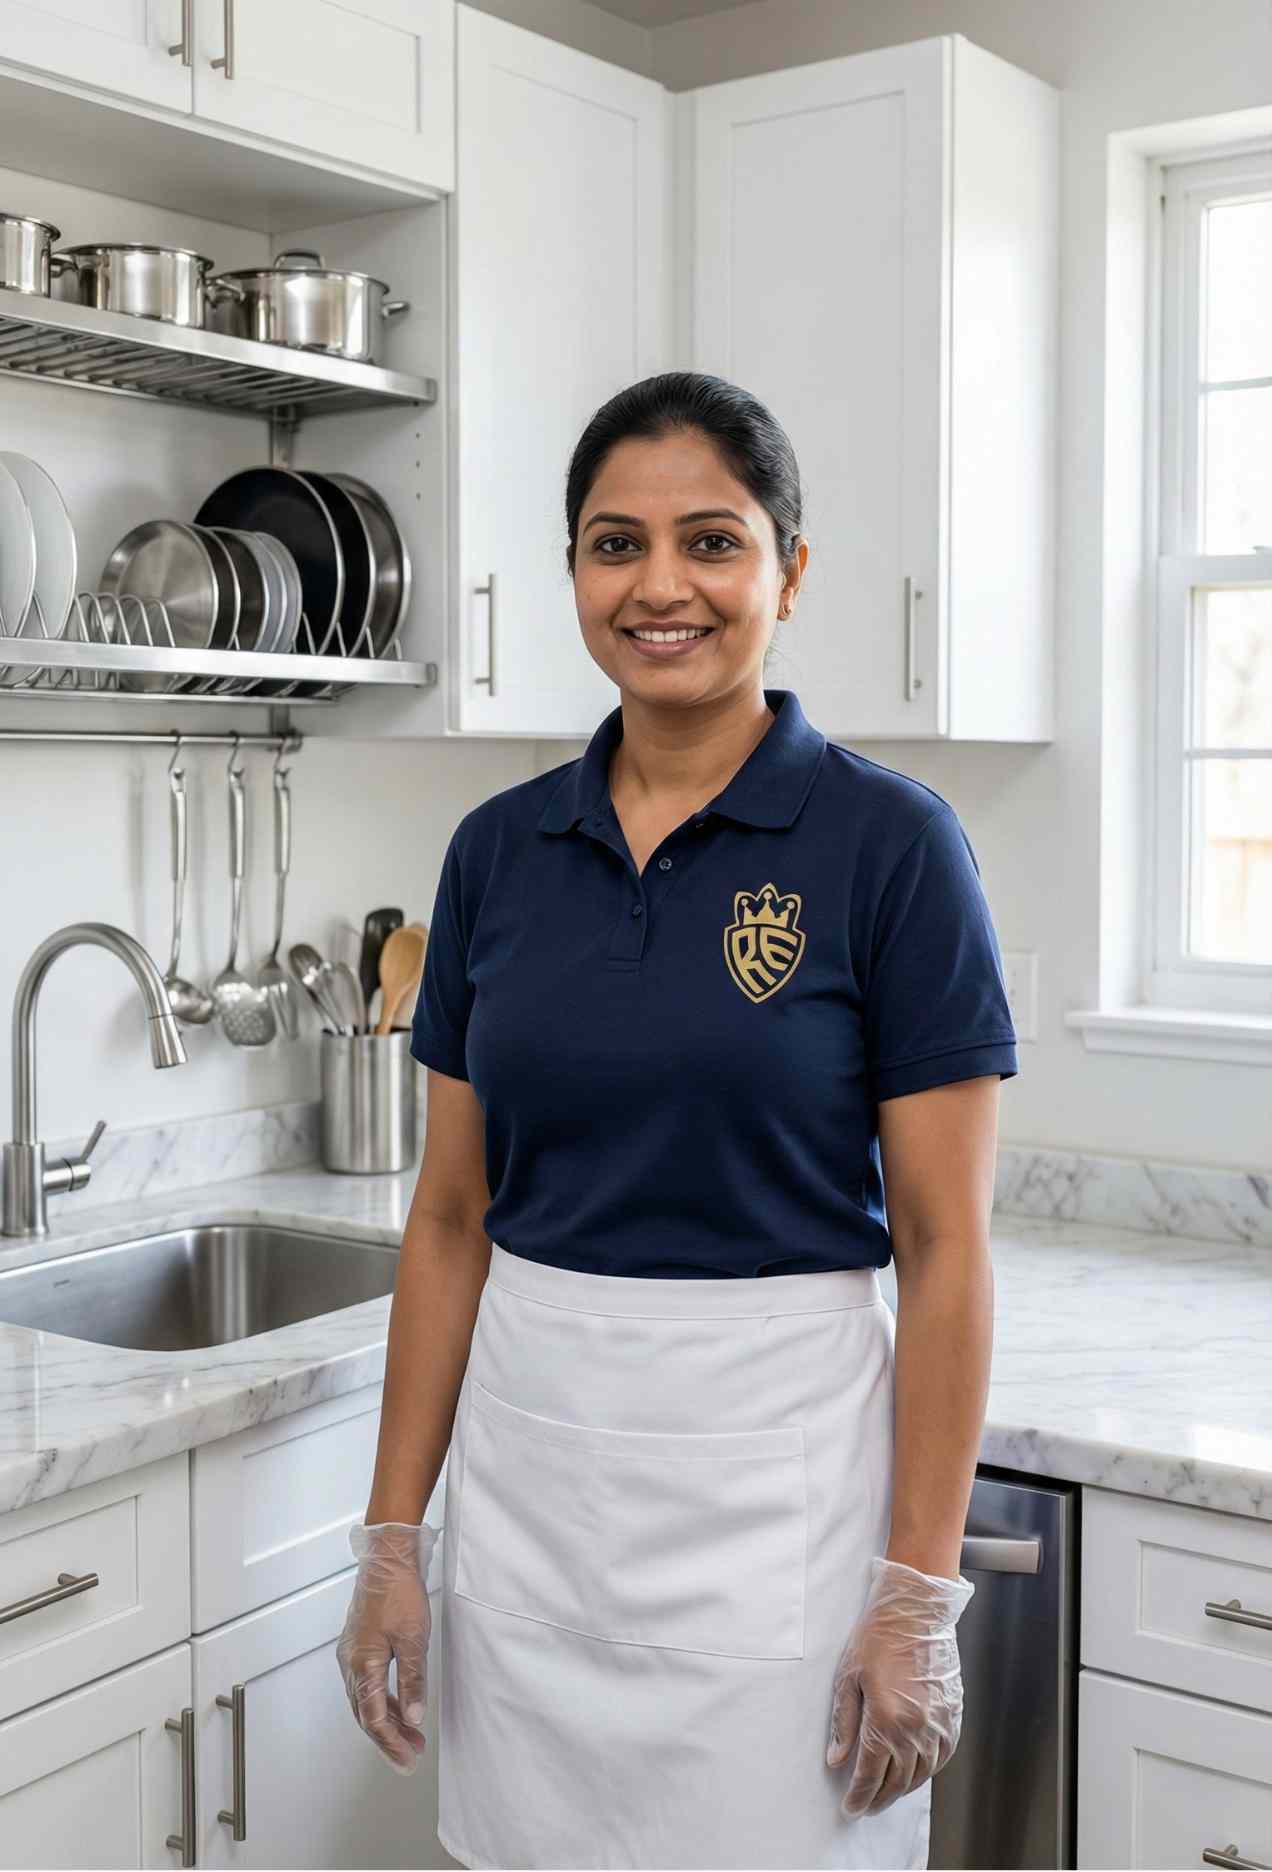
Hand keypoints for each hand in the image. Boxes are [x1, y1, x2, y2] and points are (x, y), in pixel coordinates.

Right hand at [336, 1520, 439, 1774]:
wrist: (387, 1560)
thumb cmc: (398, 1593)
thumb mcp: (413, 1640)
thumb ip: (412, 1681)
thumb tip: (414, 1717)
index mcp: (361, 1665)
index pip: (374, 1718)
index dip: (391, 1743)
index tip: (407, 1759)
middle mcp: (350, 1663)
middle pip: (366, 1713)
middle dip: (388, 1738)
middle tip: (409, 1756)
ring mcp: (352, 1654)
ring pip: (366, 1699)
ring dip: (387, 1720)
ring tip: (411, 1736)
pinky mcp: (359, 1645)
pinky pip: (368, 1683)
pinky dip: (384, 1699)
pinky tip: (400, 1705)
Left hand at [825, 1555, 974, 1817]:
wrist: (916, 1612)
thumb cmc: (878, 1638)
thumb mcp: (848, 1677)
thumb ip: (843, 1723)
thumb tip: (837, 1760)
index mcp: (885, 1720)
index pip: (869, 1774)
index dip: (858, 1796)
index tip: (850, 1808)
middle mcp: (915, 1729)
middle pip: (896, 1780)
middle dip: (878, 1798)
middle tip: (865, 1806)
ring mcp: (938, 1724)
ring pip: (920, 1773)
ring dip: (902, 1788)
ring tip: (887, 1793)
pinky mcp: (953, 1715)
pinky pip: (942, 1756)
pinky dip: (927, 1770)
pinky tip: (916, 1772)